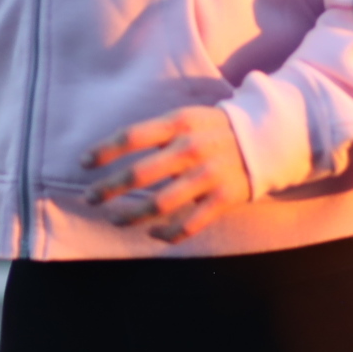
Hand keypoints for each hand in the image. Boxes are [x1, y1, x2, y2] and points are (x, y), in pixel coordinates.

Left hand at [83, 105, 250, 241]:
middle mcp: (192, 149)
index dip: (104, 151)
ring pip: (159, 204)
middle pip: (139, 173)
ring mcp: (208, 176)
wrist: (268, 138)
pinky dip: (165, 234)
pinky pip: (187, 225)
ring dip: (131, 215)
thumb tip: (116, 150)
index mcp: (181, 123)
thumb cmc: (216, 129)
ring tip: (115, 219)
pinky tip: (152, 233)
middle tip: (90, 198)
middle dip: (108, 188)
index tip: (84, 163)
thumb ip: (158, 132)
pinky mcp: (223, 199)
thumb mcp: (189, 117)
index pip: (132, 136)